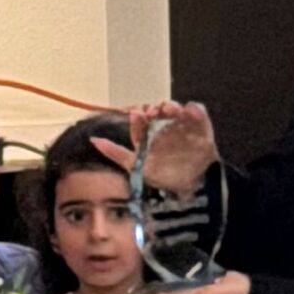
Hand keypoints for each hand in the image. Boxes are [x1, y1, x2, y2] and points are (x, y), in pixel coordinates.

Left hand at [91, 99, 218, 194]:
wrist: (189, 187)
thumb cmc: (163, 176)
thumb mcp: (135, 166)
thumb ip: (115, 153)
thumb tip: (93, 140)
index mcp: (150, 132)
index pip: (143, 117)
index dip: (139, 114)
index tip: (136, 114)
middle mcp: (165, 125)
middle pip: (160, 109)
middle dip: (155, 108)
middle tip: (152, 112)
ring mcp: (182, 125)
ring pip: (176, 108)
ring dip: (172, 106)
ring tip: (169, 110)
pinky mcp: (200, 126)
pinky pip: (198, 113)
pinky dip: (195, 110)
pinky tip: (188, 110)